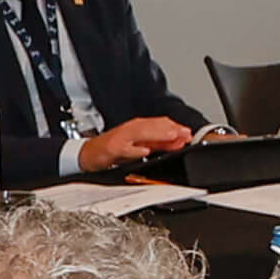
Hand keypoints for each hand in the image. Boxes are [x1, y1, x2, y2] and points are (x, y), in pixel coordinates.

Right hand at [84, 116, 199, 167]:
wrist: (90, 154)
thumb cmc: (114, 148)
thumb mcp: (140, 145)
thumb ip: (159, 143)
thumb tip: (178, 141)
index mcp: (139, 127)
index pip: (160, 124)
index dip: (175, 128)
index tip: (189, 133)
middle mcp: (131, 129)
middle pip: (152, 126)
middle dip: (169, 129)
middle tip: (184, 133)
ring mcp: (121, 138)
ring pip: (140, 133)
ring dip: (156, 134)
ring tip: (170, 137)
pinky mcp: (111, 148)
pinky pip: (124, 148)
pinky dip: (135, 150)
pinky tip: (145, 151)